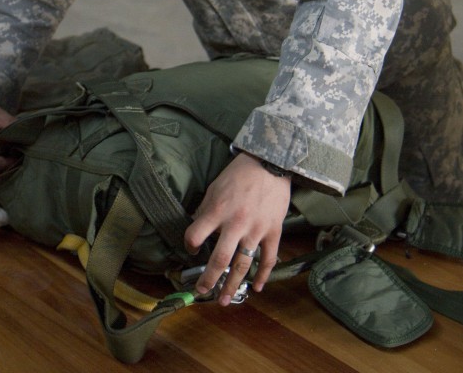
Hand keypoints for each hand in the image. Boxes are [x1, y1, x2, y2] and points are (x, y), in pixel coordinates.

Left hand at [184, 152, 290, 305]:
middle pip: (219, 259)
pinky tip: (258, 288)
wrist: (270, 163)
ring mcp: (256, 230)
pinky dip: (264, 275)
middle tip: (201, 291)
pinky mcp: (273, 231)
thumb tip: (197, 226)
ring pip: (243, 265)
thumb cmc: (240, 173)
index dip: (189, 245)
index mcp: (218, 211)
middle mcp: (235, 223)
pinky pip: (268, 259)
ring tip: (224, 300)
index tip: (190, 248)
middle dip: (208, 279)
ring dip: (232, 285)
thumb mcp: (215, 187)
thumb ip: (206, 209)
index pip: (195, 236)